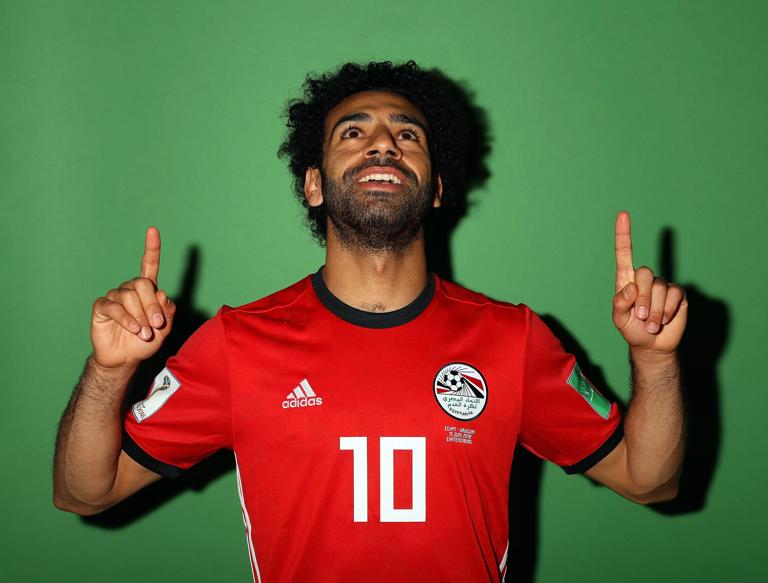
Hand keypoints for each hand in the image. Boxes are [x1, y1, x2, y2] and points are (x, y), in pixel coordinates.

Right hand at [90, 227, 175, 369]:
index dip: (151, 248)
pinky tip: (133, 329)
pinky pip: (114, 307)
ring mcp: (114, 296)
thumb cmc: (145, 341)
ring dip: (140, 317)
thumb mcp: (165, 328)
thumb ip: (168, 311)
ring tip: (143, 333)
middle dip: (152, 306)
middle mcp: (130, 289)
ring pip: (129, 297)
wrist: (125, 358)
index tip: (152, 230)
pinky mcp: (102, 307)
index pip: (149, 265)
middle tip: (156, 325)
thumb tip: (162, 293)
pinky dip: (127, 319)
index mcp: (147, 290)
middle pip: (143, 284)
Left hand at [613, 212, 686, 353]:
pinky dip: (667, 311)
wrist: (651, 345)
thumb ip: (619, 303)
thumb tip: (631, 287)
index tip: (623, 214)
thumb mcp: (619, 319)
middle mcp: (645, 279)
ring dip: (654, 311)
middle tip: (641, 317)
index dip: (623, 234)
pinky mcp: (677, 294)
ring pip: (660, 288)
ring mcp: (662, 285)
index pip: (624, 253)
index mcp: (626, 280)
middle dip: (643, 299)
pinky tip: (664, 320)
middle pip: (645, 274)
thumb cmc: (632, 329)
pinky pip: (674, 295)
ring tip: (651, 324)